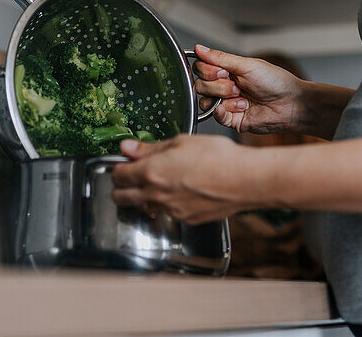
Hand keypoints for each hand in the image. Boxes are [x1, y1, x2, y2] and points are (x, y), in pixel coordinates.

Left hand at [111, 135, 259, 223]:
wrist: (245, 180)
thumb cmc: (217, 157)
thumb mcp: (181, 142)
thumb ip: (150, 148)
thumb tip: (128, 147)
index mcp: (151, 172)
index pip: (117, 175)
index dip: (118, 167)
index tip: (125, 162)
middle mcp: (156, 196)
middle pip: (121, 198)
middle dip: (121, 187)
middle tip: (132, 175)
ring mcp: (170, 211)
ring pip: (143, 207)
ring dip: (144, 196)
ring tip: (162, 181)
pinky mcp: (185, 219)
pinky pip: (166, 212)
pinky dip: (166, 203)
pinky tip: (181, 190)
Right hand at [192, 44, 304, 134]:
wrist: (291, 104)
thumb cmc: (275, 82)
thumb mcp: (247, 65)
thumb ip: (220, 58)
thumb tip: (199, 48)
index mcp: (227, 70)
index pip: (200, 68)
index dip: (207, 70)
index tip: (223, 71)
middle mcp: (224, 86)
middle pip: (200, 85)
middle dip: (218, 85)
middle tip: (237, 86)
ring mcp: (227, 103)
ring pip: (205, 102)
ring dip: (224, 98)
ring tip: (243, 99)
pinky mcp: (231, 120)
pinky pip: (215, 117)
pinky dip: (224, 112)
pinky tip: (241, 107)